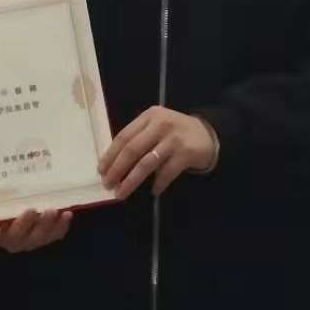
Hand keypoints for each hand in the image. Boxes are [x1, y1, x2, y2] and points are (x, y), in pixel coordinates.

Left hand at [98, 106, 216, 199]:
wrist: (208, 134)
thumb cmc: (175, 132)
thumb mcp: (156, 126)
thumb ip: (138, 138)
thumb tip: (113, 163)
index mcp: (149, 116)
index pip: (124, 136)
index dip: (110, 154)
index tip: (101, 170)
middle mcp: (160, 125)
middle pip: (132, 149)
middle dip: (117, 169)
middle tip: (107, 184)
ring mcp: (174, 139)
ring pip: (146, 163)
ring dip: (131, 180)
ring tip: (121, 192)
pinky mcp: (186, 153)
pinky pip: (166, 173)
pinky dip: (158, 184)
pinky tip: (153, 192)